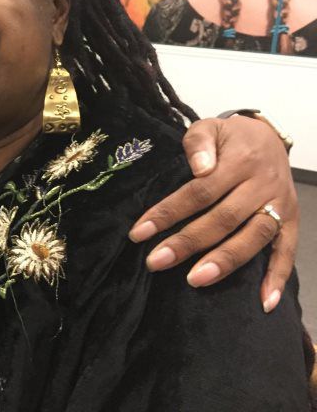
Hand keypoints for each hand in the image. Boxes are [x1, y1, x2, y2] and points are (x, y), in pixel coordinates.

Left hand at [129, 115, 297, 311]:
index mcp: (239, 162)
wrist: (268, 136)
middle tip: (156, 262)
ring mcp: (279, 205)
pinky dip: (277, 277)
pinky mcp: (291, 220)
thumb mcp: (209, 128)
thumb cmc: (229, 137)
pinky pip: (287, 251)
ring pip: (253, 238)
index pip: (199, 192)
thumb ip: (198, 144)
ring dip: (224, 262)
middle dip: (187, 243)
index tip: (139, 232)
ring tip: (194, 280)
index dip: (168, 212)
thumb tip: (199, 169)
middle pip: (223, 219)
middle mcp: (262, 185)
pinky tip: (263, 303)